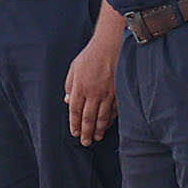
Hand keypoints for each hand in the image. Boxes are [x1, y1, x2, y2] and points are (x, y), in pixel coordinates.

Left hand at [63, 32, 117, 146]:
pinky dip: (110, 120)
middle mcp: (93, 93)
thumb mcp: (74, 68)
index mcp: (80, 87)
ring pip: (102, 117)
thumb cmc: (91, 55)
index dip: (74, 124)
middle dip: (86, 132)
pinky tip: (107, 126)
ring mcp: (108, 93)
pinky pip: (114, 110)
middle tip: (86, 143)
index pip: (75, 111)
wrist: (111, 44)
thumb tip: (68, 101)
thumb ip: (69, 86)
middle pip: (88, 118)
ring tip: (96, 138)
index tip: (74, 133)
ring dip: (98, 130)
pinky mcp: (119, 92)